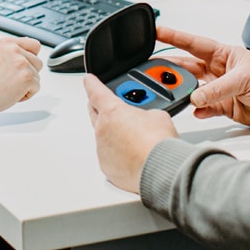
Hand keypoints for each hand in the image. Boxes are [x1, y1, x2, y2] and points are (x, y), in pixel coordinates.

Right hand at [0, 37, 42, 125]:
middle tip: (12, 81)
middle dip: (29, 73)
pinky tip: (12, 94)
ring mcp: (22, 63)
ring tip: (9, 87)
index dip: (31, 58)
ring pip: (37, 76)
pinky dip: (27, 94)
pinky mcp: (27, 77)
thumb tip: (24, 52)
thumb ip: (10, 52)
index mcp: (7, 43)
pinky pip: (36, 87)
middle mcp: (16, 50)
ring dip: (27, 85)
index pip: (34, 45)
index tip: (25, 66)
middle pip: (38, 62)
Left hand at [84, 73, 176, 193]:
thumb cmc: (158, 143)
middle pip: (95, 113)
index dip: (91, 83)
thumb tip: (147, 120)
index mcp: (112, 111)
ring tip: (132, 137)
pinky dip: (117, 153)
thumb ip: (146, 112)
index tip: (88, 80)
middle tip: (108, 107)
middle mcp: (102, 130)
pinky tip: (133, 154)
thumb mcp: (158, 115)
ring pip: (103, 136)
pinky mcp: (107, 167)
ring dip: (113, 133)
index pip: (96, 91)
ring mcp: (103, 150)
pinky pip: (109, 155)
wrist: (161, 170)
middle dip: (100, 108)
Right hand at [156, 27, 249, 128]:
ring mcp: (220, 88)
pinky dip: (199, 110)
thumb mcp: (244, 78)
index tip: (155, 30)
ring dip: (184, 90)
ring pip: (193, 88)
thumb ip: (218, 89)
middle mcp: (218, 70)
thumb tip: (196, 97)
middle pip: (187, 66)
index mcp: (222, 54)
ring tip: (174, 92)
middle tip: (154, 69)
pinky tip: (196, 110)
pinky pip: (205, 107)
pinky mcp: (225, 106)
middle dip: (170, 67)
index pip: (192, 43)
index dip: (173, 36)